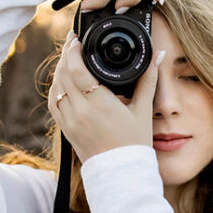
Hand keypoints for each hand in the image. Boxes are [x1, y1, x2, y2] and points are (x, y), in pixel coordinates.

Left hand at [48, 29, 164, 164]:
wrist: (122, 174)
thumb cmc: (134, 144)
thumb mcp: (143, 111)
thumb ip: (148, 80)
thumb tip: (158, 56)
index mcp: (99, 105)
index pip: (76, 69)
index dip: (73, 50)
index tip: (77, 38)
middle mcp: (80, 112)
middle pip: (62, 74)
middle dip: (65, 55)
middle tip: (73, 42)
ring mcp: (70, 122)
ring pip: (55, 88)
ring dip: (59, 70)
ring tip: (69, 58)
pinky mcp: (66, 130)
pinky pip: (54, 103)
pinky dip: (56, 88)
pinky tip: (63, 80)